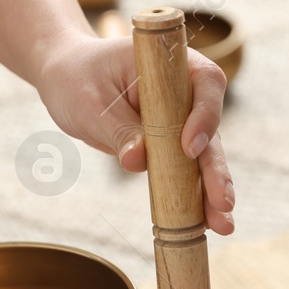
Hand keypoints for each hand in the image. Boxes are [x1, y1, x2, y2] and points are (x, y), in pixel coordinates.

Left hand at [36, 34, 235, 234]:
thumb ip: (118, 129)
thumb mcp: (90, 102)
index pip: (205, 83)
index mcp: (170, 64)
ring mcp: (180, 120)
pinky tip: (205, 222)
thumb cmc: (77, 78)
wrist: (66, 79)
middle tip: (222, 202)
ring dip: (213, 191)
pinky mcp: (170, 146)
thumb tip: (138, 162)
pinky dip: (194, 197)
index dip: (204, 115)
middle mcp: (184, 91)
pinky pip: (186, 171)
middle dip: (216, 168)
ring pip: (204, 156)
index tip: (188, 147)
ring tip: (222, 224)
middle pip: (212, 129)